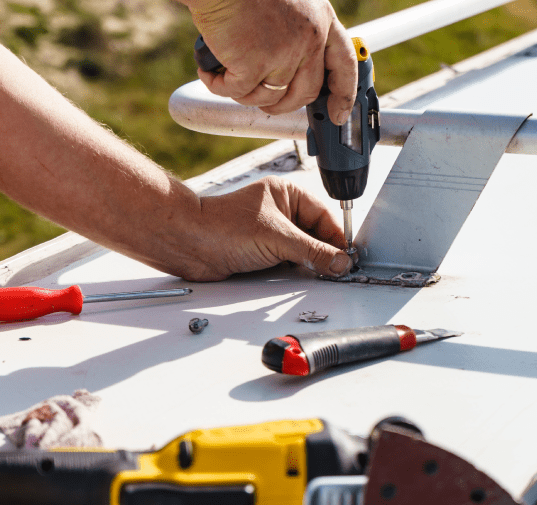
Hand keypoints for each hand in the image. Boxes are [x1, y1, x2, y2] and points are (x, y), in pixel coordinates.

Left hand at [177, 176, 353, 280]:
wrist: (188, 244)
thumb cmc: (222, 226)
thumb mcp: (278, 238)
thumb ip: (313, 251)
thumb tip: (339, 261)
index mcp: (288, 194)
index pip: (325, 216)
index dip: (338, 238)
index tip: (348, 257)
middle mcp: (280, 211)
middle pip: (315, 235)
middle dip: (324, 253)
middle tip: (336, 270)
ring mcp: (270, 232)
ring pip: (302, 251)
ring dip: (309, 263)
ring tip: (319, 274)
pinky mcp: (261, 252)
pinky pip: (287, 262)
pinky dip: (295, 271)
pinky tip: (299, 277)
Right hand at [184, 0, 357, 124]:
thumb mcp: (288, 3)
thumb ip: (298, 32)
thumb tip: (291, 72)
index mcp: (321, 19)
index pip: (345, 65)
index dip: (344, 94)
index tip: (338, 115)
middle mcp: (308, 37)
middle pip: (306, 91)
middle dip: (285, 106)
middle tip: (268, 105)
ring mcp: (283, 53)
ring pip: (270, 97)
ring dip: (248, 95)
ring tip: (229, 77)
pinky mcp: (253, 64)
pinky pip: (239, 92)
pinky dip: (220, 86)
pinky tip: (210, 73)